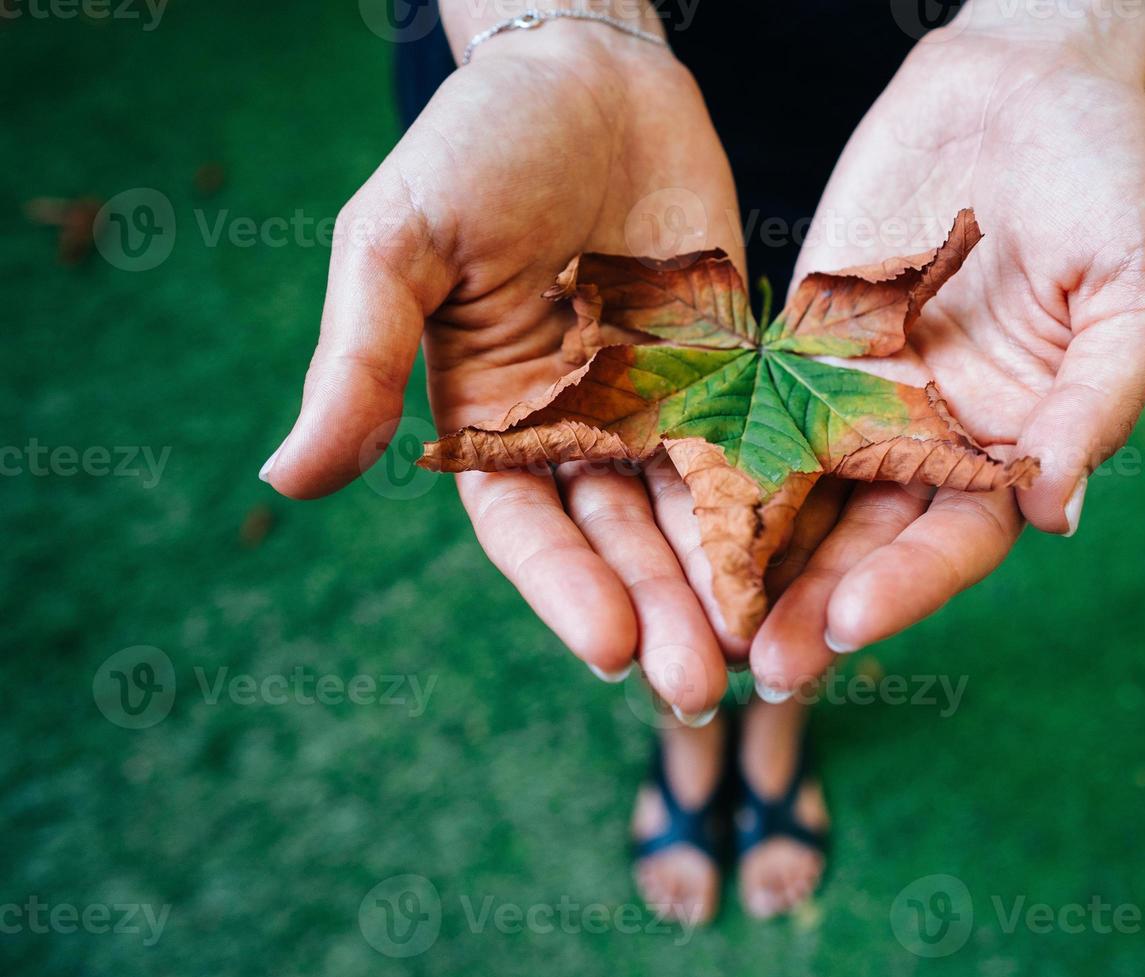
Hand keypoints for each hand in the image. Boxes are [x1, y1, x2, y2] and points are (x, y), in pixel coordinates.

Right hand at [260, 14, 739, 717]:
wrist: (590, 77)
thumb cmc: (477, 148)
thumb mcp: (398, 244)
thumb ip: (360, 360)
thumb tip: (286, 479)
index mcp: (490, 420)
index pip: (525, 527)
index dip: (564, 586)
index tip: (607, 646)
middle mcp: (575, 431)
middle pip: (619, 540)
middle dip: (658, 610)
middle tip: (700, 684)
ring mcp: (658, 406)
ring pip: (694, 513)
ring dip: (722, 583)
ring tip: (761, 650)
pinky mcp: (728, 376)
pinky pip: (757, 450)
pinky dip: (778, 508)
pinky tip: (810, 564)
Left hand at [749, 12, 1144, 690]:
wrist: (1024, 80)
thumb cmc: (1108, 175)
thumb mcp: (1138, 283)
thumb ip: (1100, 398)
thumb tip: (1057, 514)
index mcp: (1019, 439)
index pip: (961, 536)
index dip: (910, 585)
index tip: (851, 627)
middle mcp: (935, 433)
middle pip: (871, 537)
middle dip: (819, 603)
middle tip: (762, 668)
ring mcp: (864, 391)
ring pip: (807, 492)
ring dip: (762, 559)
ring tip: (710, 620)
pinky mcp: (805, 342)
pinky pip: (760, 410)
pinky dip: (724, 464)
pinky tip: (675, 512)